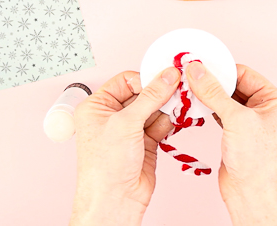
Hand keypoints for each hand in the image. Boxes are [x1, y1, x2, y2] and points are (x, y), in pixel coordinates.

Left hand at [69, 68, 180, 225]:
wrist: (115, 200)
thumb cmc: (104, 167)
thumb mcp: (126, 124)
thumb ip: (150, 97)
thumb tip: (166, 77)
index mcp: (97, 107)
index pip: (125, 81)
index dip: (145, 79)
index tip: (165, 77)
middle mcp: (112, 116)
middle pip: (142, 94)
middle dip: (159, 93)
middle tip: (178, 88)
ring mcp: (129, 130)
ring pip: (154, 108)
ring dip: (167, 107)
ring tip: (179, 106)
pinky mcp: (145, 142)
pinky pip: (161, 124)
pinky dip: (170, 121)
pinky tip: (177, 119)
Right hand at [186, 63, 276, 225]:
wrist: (253, 195)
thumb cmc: (260, 163)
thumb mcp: (237, 120)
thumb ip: (215, 93)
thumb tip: (200, 72)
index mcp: (274, 101)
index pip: (245, 74)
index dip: (222, 69)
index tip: (201, 64)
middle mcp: (264, 110)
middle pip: (234, 86)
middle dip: (213, 82)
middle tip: (191, 75)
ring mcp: (250, 123)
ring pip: (225, 100)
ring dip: (208, 95)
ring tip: (190, 89)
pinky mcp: (236, 134)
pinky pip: (220, 114)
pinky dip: (207, 108)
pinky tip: (195, 105)